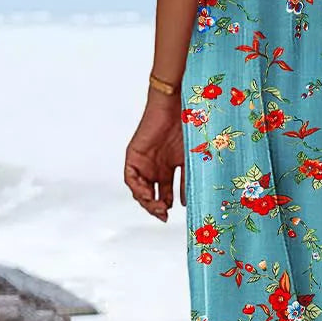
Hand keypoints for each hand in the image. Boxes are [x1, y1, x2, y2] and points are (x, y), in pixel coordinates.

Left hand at [124, 92, 184, 221]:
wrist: (176, 105)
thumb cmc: (189, 125)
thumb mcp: (191, 159)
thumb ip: (187, 179)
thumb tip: (188, 202)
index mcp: (170, 167)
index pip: (165, 194)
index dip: (167, 206)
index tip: (172, 215)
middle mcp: (156, 166)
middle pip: (152, 195)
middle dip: (156, 207)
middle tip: (163, 215)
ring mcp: (145, 162)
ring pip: (140, 189)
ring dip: (146, 202)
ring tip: (156, 207)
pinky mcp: (134, 156)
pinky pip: (130, 178)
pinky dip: (137, 189)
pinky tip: (147, 194)